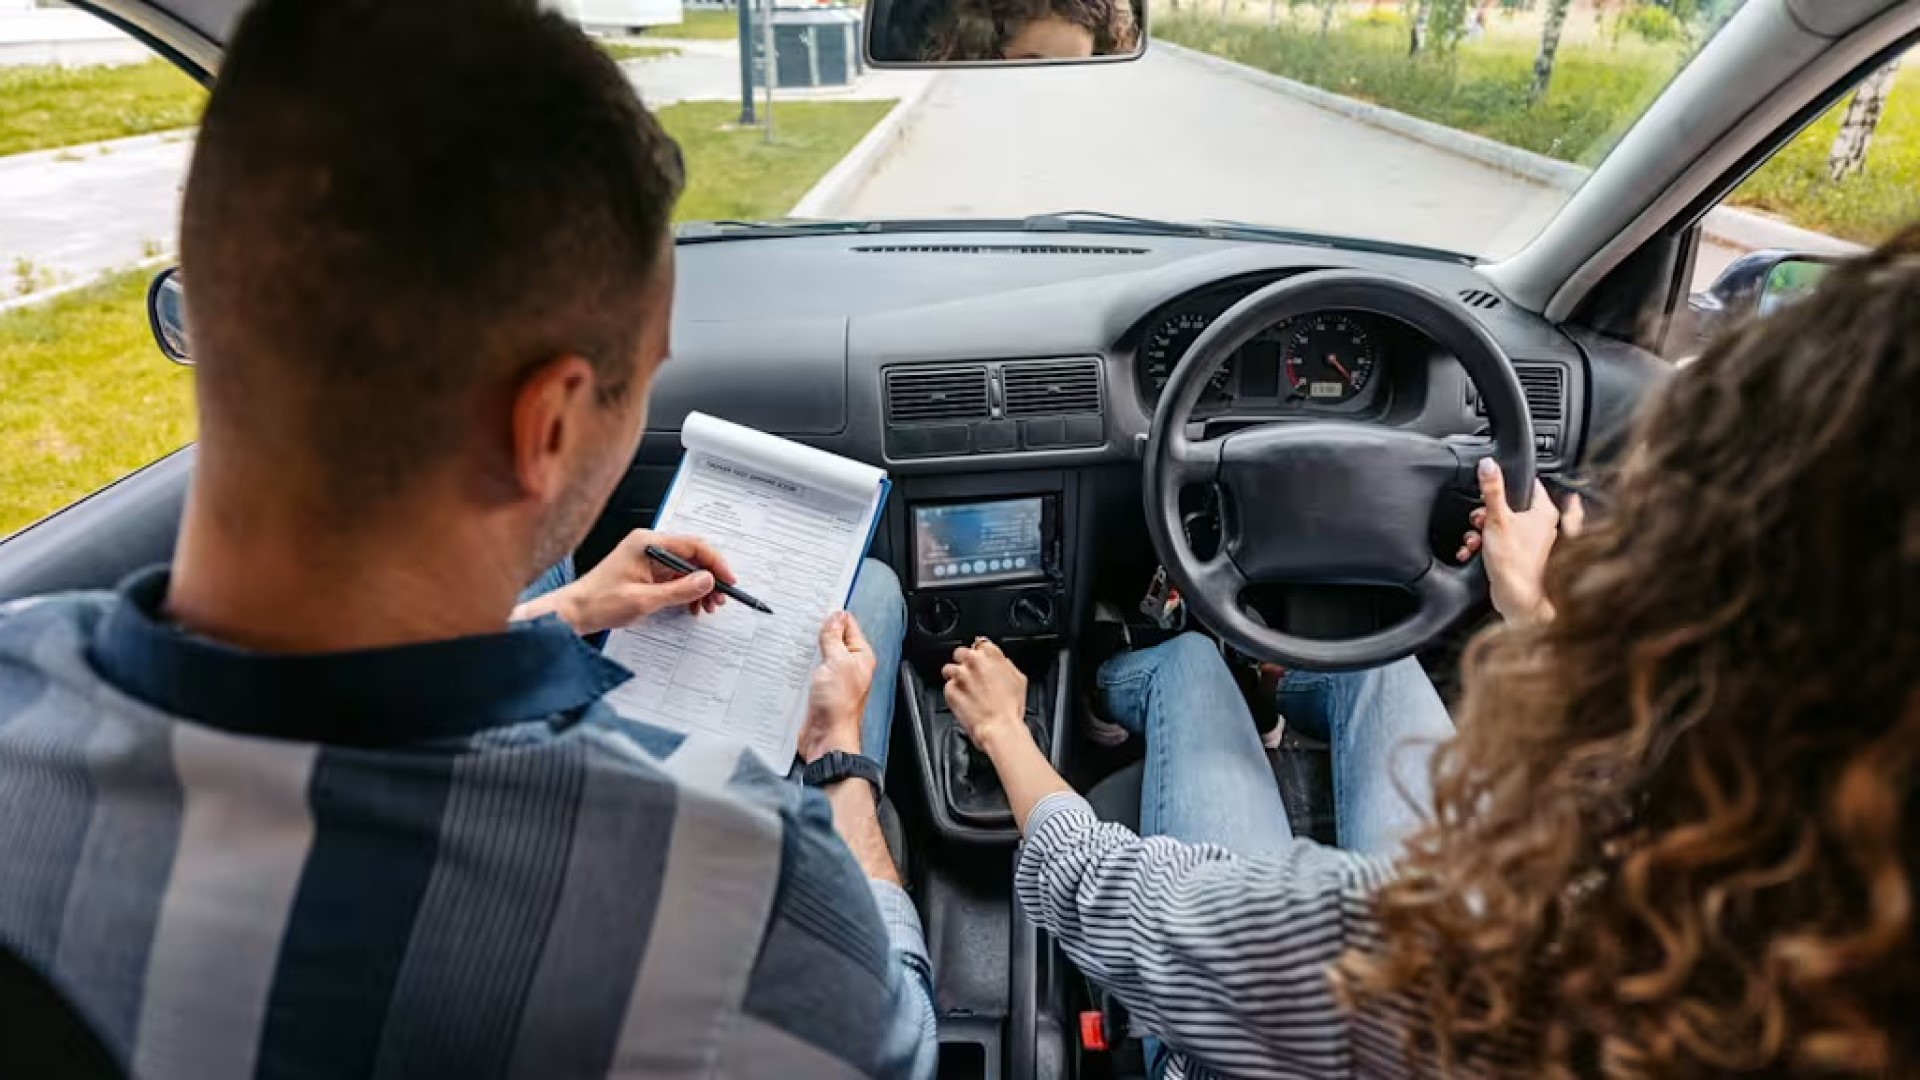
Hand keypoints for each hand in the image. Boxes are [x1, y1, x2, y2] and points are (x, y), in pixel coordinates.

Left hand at [540, 529, 736, 634]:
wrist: (575, 612)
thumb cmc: (599, 602)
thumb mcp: (644, 600)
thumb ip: (679, 590)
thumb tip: (707, 580)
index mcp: (647, 543)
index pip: (693, 546)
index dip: (715, 563)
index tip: (728, 580)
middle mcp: (648, 546)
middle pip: (692, 556)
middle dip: (709, 578)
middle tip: (719, 598)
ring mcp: (647, 558)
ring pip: (686, 568)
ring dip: (700, 587)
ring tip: (707, 606)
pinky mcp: (646, 571)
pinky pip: (675, 577)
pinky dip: (687, 591)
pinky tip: (691, 605)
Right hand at [800, 611, 876, 761]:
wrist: (826, 738)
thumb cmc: (839, 707)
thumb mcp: (837, 662)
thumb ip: (834, 638)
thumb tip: (835, 618)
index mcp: (860, 656)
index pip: (848, 625)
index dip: (834, 615)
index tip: (818, 606)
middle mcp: (848, 666)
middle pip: (833, 639)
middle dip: (818, 631)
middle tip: (803, 622)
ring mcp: (833, 678)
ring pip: (819, 654)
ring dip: (808, 648)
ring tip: (795, 639)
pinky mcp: (819, 689)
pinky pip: (810, 670)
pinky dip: (801, 664)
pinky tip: (791, 660)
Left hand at [942, 638, 1029, 756]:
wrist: (999, 727)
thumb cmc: (1011, 707)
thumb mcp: (1019, 680)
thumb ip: (1006, 666)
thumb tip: (1001, 663)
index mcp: (992, 655)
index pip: (981, 643)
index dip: (981, 653)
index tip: (981, 660)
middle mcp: (974, 661)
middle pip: (961, 652)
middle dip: (964, 662)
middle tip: (970, 675)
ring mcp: (960, 675)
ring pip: (949, 668)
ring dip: (955, 676)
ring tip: (964, 689)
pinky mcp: (950, 690)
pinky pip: (948, 687)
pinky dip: (953, 693)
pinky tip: (963, 700)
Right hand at [1456, 458, 1581, 623]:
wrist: (1517, 599)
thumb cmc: (1515, 563)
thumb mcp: (1496, 518)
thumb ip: (1491, 489)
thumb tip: (1488, 464)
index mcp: (1544, 511)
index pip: (1528, 483)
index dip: (1506, 483)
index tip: (1491, 490)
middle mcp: (1543, 524)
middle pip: (1510, 505)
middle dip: (1487, 512)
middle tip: (1480, 520)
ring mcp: (1533, 541)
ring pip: (1503, 524)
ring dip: (1483, 530)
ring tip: (1476, 539)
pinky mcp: (1522, 555)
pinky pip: (1501, 541)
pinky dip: (1487, 544)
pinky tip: (1476, 551)